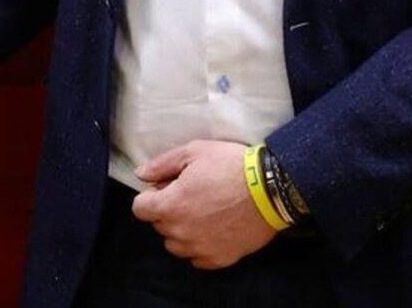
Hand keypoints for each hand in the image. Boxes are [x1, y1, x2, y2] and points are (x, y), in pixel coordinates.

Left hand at [131, 139, 276, 268]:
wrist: (271, 189)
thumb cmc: (231, 166)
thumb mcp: (194, 152)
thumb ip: (162, 165)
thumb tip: (140, 175)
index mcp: (170, 206)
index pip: (140, 209)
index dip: (152, 195)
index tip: (168, 187)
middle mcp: (181, 233)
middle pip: (159, 225)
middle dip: (168, 210)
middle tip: (191, 195)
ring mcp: (200, 249)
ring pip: (176, 244)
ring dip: (182, 230)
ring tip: (202, 213)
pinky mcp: (220, 259)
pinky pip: (197, 258)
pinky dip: (200, 246)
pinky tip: (214, 229)